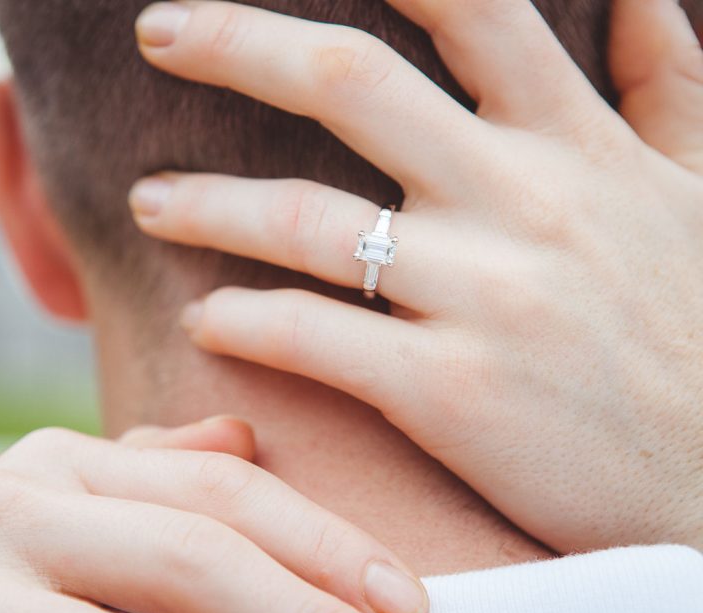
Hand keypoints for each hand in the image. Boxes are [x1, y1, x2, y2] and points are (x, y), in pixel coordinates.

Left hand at [130, 0, 702, 551]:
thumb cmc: (698, 334)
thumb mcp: (702, 190)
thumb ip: (668, 86)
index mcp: (574, 143)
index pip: (473, 9)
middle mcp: (522, 200)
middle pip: (351, 82)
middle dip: (237, 41)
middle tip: (155, 30)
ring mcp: (482, 296)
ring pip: (303, 217)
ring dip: (203, 203)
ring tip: (146, 204)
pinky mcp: (447, 392)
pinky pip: (312, 338)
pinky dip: (243, 322)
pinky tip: (206, 320)